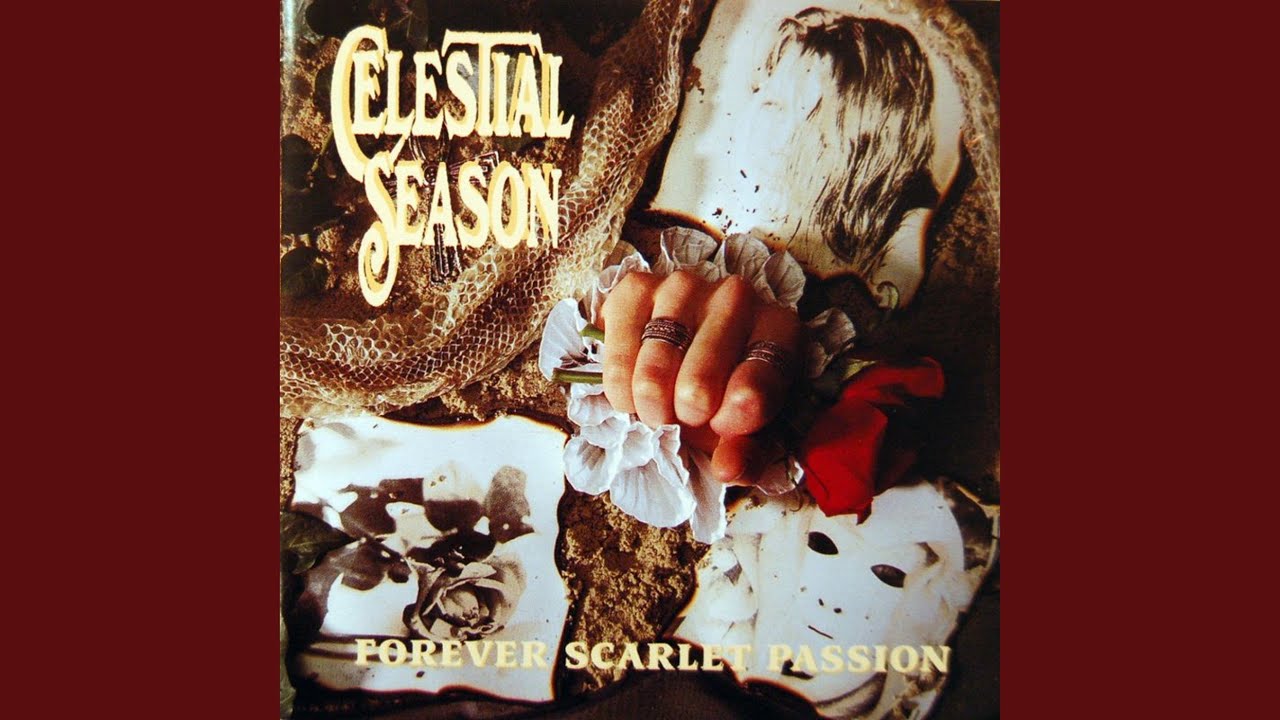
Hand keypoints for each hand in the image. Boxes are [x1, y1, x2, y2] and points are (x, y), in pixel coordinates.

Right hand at [599, 270, 802, 486]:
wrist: (684, 360)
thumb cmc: (725, 395)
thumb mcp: (747, 430)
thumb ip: (745, 454)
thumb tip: (725, 468)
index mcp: (779, 330)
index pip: (762, 376)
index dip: (739, 414)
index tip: (723, 427)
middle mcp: (736, 296)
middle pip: (700, 382)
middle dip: (687, 415)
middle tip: (685, 418)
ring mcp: (684, 285)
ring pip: (654, 368)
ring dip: (650, 405)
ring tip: (657, 410)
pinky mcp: (638, 286)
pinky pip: (619, 348)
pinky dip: (619, 383)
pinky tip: (631, 392)